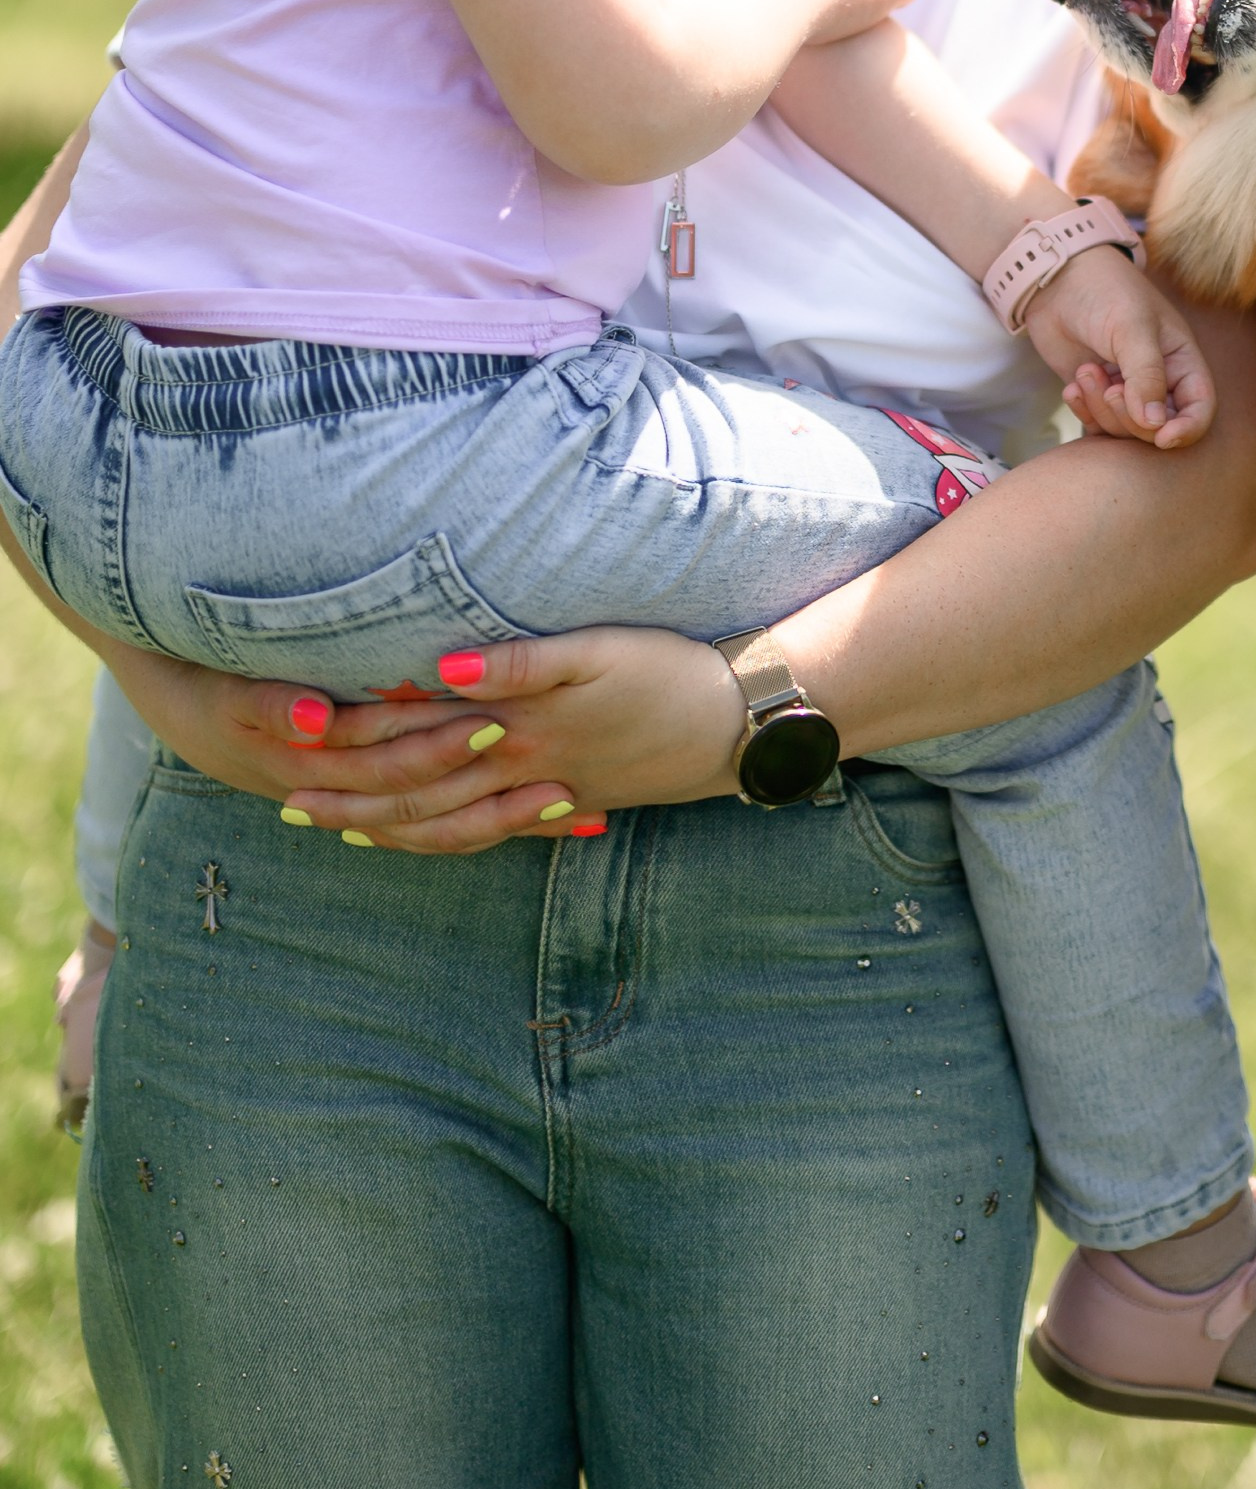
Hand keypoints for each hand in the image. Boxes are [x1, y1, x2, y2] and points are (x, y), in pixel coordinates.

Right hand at [104, 652, 589, 829]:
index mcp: (317, 764)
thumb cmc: (219, 690)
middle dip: (491, 791)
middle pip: (428, 803)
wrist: (196, 711)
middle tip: (555, 778)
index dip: (441, 744)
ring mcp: (366, 800)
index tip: (495, 717)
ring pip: (441, 826)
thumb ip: (276, 702)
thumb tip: (320, 720)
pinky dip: (491, 825)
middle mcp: (351, 792)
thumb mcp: (236, 695)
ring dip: (504, 821)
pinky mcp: (382, 799)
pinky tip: (547, 820)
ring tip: (570, 809)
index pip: (391, 759)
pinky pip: (441, 827)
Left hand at [292, 628, 748, 848]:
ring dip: (388, 826)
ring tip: (339, 828)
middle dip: (349, 796)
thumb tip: (441, 664)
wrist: (734, 724)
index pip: (412, 735)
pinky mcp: (565, 799)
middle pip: (414, 789)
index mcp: (513, 725)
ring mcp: (539, 791)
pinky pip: (488, 829)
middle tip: (288, 803)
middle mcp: (515, 767)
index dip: (352, 737)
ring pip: (446, 821)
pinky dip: (447, 837)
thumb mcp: (598, 651)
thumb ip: (516, 661)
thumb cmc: (668, 671)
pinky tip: (431, 834)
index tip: (295, 736)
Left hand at [1023, 248, 1216, 449]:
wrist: (1057, 277)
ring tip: (1085, 373)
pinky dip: (1083, 412)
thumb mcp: (1131, 327)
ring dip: (1100, 408)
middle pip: (1157, 427)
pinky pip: (1095, 423)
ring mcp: (1124, 388)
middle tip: (1108, 388)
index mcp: (1180, 360)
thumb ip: (1146, 376)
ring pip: (1123, 429)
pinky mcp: (1094, 392)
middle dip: (1130, 417)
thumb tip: (1155, 425)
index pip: (1199, 408)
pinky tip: (1072, 387)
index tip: (1162, 438)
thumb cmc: (1104, 291)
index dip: (1187, 429)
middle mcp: (1158, 379)